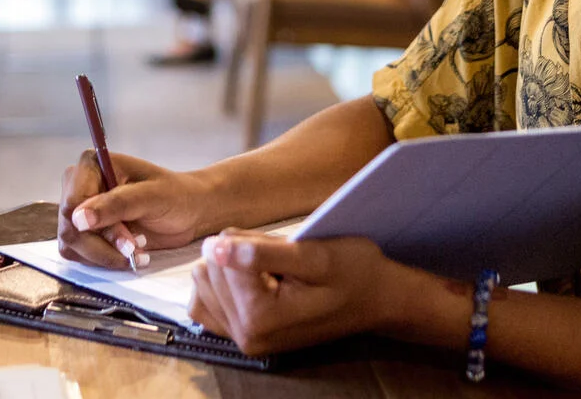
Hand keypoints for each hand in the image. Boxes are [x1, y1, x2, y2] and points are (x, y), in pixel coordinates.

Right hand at [59, 152, 211, 269]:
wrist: (189, 211)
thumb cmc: (175, 195)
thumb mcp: (151, 196)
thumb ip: (116, 204)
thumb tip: (78, 219)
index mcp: (92, 165)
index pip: (72, 201)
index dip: (91, 224)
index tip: (122, 237)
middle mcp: (81, 185)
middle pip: (70, 226)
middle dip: (104, 243)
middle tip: (135, 246)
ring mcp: (82, 211)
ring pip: (73, 244)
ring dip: (106, 254)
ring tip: (136, 248)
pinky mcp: (88, 233)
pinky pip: (81, 255)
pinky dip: (105, 259)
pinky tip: (130, 253)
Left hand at [189, 231, 406, 356]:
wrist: (377, 299)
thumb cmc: (353, 271)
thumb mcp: (314, 254)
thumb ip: (261, 254)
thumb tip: (214, 247)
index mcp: (261, 319)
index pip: (222, 257)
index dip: (252, 241)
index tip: (284, 249)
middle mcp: (246, 337)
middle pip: (210, 269)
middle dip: (241, 253)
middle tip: (283, 260)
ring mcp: (243, 340)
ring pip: (203, 282)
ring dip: (231, 267)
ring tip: (271, 271)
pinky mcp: (243, 336)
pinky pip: (204, 303)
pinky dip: (220, 284)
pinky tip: (250, 280)